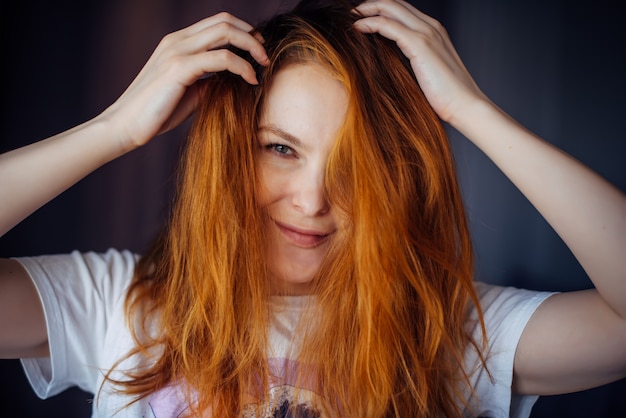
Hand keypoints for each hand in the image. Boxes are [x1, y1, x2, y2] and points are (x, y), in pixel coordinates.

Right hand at [101, 12, 268, 150]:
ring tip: (264, 65)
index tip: (258, 51)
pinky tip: (251, 81)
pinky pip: (222, 58)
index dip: (243, 32)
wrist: (125, 126)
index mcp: (178, 43)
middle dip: (252, 35)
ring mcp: (177, 51)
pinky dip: (242, 67)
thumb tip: (234, 80)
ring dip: (251, 47)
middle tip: (265, 56)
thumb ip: (211, 81)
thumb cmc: (157, 112)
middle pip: (224, 21)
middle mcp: (177, 41)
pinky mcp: (179, 68)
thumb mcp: (191, 92)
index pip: (217, 22)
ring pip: (225, 32)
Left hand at [353, 0, 486, 124]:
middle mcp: (431, 27)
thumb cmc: (447, 97)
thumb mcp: (427, 73)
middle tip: (353, 12)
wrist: (466, 106)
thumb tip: (391, 65)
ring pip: (390, 8)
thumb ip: (412, 62)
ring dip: (368, 9)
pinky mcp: (420, 44)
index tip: (363, 17)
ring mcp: (427, 33)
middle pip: (396, 3)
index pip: (404, 10)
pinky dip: (370, 23)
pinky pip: (388, 25)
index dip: (382, 9)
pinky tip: (357, 28)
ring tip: (351, 18)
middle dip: (372, 4)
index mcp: (434, 32)